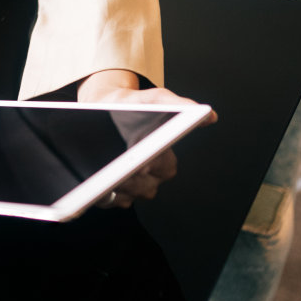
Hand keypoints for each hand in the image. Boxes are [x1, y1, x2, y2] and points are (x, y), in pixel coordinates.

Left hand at [76, 70, 217, 207]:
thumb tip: (209, 115)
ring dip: (116, 189)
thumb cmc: (131, 105)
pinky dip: (101, 196)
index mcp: (163, 155)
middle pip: (147, 187)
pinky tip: (91, 185)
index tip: (143, 161)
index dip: (155, 165)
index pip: (165, 166)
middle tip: (118, 171)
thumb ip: (176, 104)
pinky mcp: (111, 193)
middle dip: (132, 180)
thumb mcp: (153, 98)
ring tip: (101, 178)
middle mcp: (150, 175)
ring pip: (128, 196)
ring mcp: (131, 186)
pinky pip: (108, 201)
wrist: (102, 106)